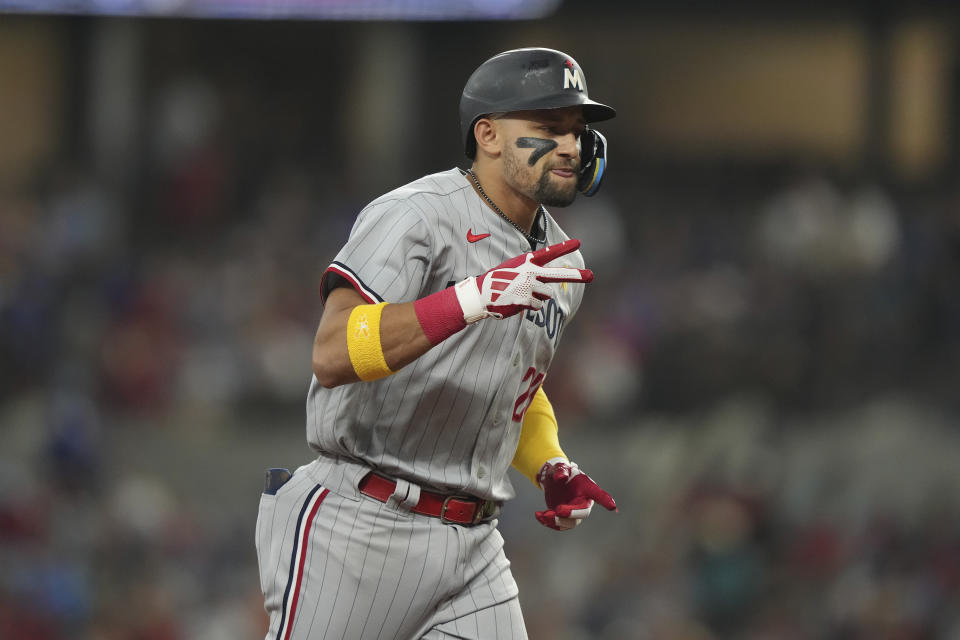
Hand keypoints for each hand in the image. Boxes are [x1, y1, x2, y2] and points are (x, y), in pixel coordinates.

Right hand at [454, 239, 592, 322]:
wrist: (481, 294)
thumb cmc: (498, 280)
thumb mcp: (514, 269)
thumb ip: (532, 272)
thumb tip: (548, 284)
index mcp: (527, 261)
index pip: (549, 253)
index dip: (564, 247)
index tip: (578, 243)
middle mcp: (531, 272)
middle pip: (558, 275)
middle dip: (576, 275)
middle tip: (591, 276)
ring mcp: (529, 287)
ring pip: (547, 295)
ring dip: (538, 296)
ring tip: (522, 294)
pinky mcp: (526, 300)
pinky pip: (538, 305)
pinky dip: (530, 306)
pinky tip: (518, 302)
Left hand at [535, 459, 616, 530]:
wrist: (552, 479)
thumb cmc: (561, 472)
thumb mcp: (560, 467)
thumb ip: (561, 470)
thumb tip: (560, 477)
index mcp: (587, 488)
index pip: (598, 495)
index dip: (606, 501)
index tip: (612, 507)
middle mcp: (583, 502)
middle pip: (582, 513)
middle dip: (571, 514)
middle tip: (557, 510)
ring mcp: (574, 512)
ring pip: (570, 523)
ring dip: (556, 521)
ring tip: (543, 514)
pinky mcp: (564, 518)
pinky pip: (558, 525)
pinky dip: (547, 523)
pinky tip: (538, 515)